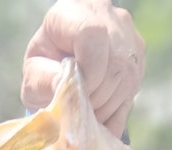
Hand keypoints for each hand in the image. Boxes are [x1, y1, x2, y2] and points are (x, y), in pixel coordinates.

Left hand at [21, 0, 144, 136]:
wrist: (59, 63)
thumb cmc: (43, 68)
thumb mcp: (33, 75)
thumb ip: (45, 81)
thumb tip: (70, 92)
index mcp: (73, 12)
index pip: (93, 35)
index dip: (89, 71)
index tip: (76, 92)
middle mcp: (107, 16)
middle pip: (115, 62)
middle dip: (96, 96)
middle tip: (79, 110)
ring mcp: (128, 35)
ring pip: (128, 78)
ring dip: (106, 106)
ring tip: (86, 112)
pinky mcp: (138, 56)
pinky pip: (133, 89)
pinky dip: (115, 110)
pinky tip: (98, 115)